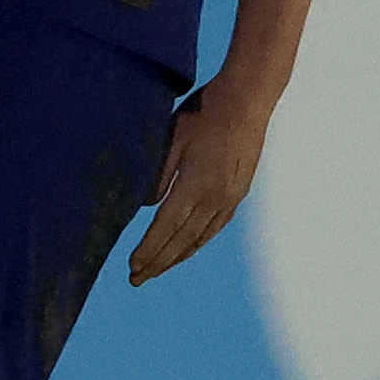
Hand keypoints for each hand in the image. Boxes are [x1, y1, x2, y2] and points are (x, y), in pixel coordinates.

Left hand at [129, 76, 275, 284]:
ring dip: (177, 257)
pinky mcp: (238, 193)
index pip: (166, 227)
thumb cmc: (205, 112)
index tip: (132, 267)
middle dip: (158, 262)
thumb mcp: (173, 136)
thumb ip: (158, 173)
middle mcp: (215, 198)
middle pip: (182, 240)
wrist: (248, 99)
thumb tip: (146, 206)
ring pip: (200, 238)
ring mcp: (230, 198)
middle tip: (136, 279)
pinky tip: (188, 248)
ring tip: (158, 270)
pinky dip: (198, 242)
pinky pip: (215, 227)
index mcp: (196, 185)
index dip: (148, 249)